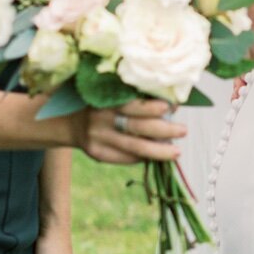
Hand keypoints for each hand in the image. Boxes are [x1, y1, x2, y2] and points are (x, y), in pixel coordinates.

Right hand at [68, 99, 186, 164]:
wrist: (70, 123)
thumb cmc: (100, 105)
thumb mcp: (110, 95)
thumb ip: (134, 99)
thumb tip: (170, 107)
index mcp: (105, 99)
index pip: (131, 105)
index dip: (151, 107)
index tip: (171, 107)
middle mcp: (100, 119)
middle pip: (137, 127)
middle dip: (164, 130)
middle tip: (183, 130)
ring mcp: (98, 138)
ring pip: (135, 147)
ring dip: (159, 150)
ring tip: (176, 152)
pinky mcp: (97, 153)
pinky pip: (126, 158)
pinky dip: (143, 157)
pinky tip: (156, 156)